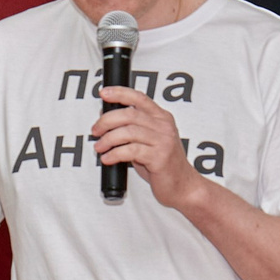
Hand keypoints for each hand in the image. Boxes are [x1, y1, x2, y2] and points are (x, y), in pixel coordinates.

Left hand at [90, 85, 199, 209]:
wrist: (183, 186)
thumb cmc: (163, 165)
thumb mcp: (147, 142)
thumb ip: (131, 129)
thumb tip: (106, 117)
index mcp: (162, 118)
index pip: (139, 98)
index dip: (120, 93)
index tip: (104, 93)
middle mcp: (164, 126)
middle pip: (130, 114)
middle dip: (107, 121)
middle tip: (96, 130)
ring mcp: (163, 141)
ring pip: (128, 132)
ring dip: (108, 139)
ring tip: (100, 147)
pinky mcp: (159, 157)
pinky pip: (131, 151)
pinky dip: (115, 154)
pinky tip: (108, 158)